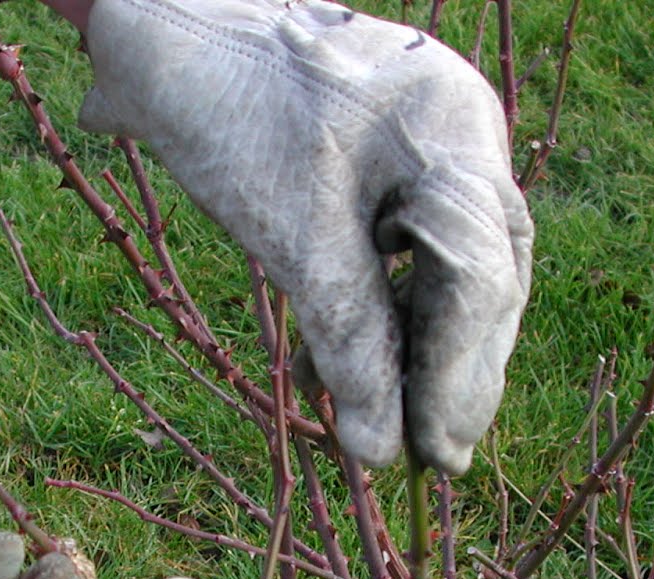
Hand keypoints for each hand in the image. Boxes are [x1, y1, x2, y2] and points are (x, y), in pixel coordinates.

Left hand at [77, 0, 532, 474]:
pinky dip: (388, 321)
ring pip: (455, 276)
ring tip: (400, 436)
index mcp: (449, 130)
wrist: (166, 28)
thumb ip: (346, 340)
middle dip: (456, 375)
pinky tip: (351, 377)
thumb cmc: (223, 112)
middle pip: (487, 278)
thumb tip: (381, 451)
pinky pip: (415, 258)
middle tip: (436, 461)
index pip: (480, 275)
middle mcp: (460, 135)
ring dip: (424, 358)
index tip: (431, 454)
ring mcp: (434, 148)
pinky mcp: (397, 169)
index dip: (458, 375)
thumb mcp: (288, 236)